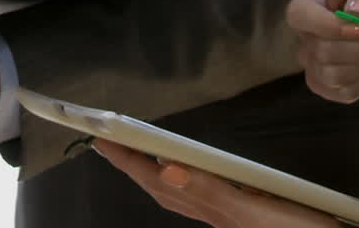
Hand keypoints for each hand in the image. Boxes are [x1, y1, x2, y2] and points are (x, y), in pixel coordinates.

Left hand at [93, 142, 330, 226]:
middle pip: (167, 189)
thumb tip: (167, 170)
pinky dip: (185, 184)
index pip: (163, 182)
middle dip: (134, 165)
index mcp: (217, 210)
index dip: (132, 161)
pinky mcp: (249, 218)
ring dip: (154, 174)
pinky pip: (203, 198)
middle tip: (104, 141)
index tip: (101, 139)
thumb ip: (215, 196)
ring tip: (133, 154)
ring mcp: (233, 218)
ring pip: (183, 196)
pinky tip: (186, 176)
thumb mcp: (258, 215)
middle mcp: (219, 215)